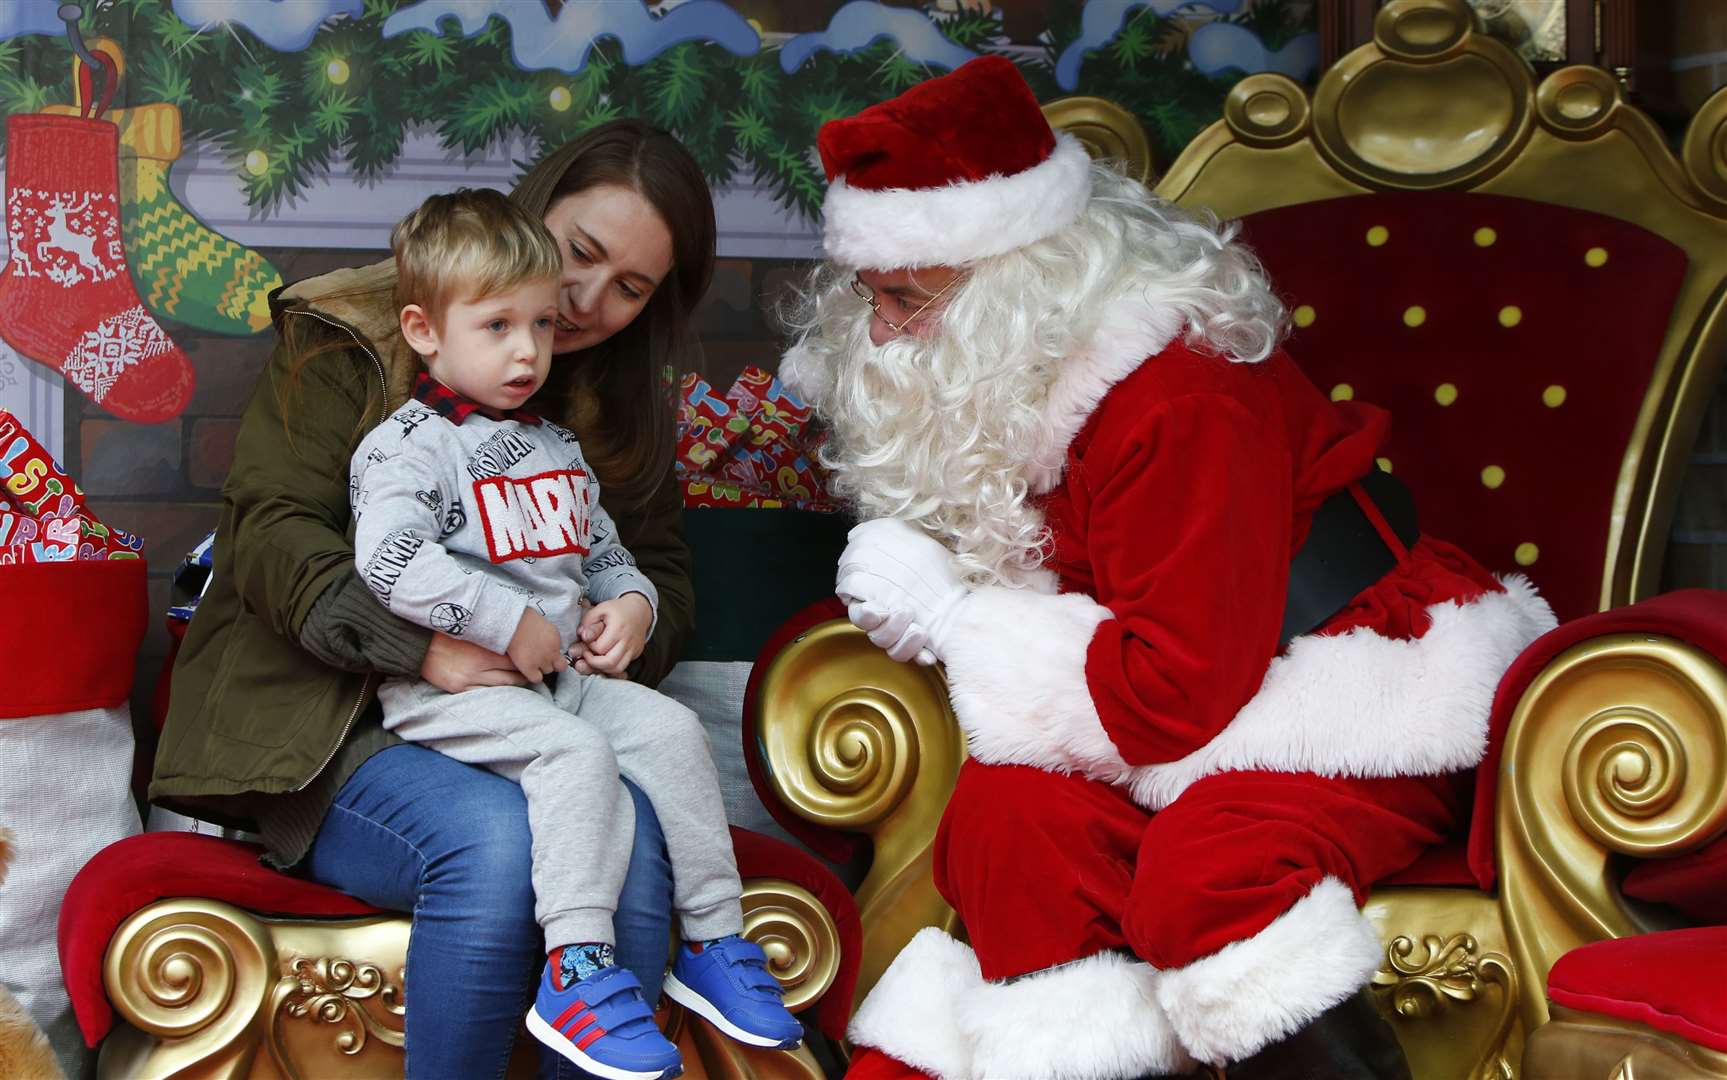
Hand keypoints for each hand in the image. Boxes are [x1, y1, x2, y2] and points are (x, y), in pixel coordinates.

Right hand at [421, 632, 528, 692]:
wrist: (421, 645)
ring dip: (514, 685)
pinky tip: (504, 689)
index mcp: (483, 650)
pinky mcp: (459, 689)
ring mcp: (469, 680)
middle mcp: (478, 667)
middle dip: (525, 675)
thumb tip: (514, 639)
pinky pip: (484, 694)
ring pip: (501, 687)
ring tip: (524, 681)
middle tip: (535, 672)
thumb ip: (491, 637)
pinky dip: (496, 692)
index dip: (527, 660)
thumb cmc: (448, 634)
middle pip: (511, 675)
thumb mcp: (472, 632)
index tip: (535, 659)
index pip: (514, 659)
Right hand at [507, 609, 567, 682]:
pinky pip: (536, 679)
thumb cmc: (522, 618)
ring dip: (540, 669)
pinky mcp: (529, 667)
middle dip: (549, 664)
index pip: (562, 655)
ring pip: (547, 672)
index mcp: (556, 639)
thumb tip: (546, 642)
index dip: (555, 658)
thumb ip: (548, 637)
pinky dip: (532, 676)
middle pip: (558, 666)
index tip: (547, 656)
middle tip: (538, 660)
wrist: (511, 622)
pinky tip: (526, 670)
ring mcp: (542, 660)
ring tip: (529, 662)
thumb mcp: (543, 625)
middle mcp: (552, 651)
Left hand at [571, 593, 650, 677]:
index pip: (600, 648)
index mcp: (618, 628)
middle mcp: (627, 641)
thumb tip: (581, 635)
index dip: (590, 647)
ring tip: (596, 659)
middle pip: (610, 662)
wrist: (639, 610)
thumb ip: (588, 622)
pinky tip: (604, 661)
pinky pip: (623, 667)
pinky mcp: (635, 654)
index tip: (587, 641)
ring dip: (603, 668)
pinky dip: (611, 668)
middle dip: (594, 663)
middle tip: (588, 655)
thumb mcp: (600, 609)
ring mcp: (633, 649)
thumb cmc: (618, 610)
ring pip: (617, 668)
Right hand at [836, 518, 965, 663]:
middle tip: (904, 612)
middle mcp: (882, 615)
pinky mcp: (915, 646)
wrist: (962, 585)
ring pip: (886, 646)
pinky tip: (927, 652)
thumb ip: (881, 535)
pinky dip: (916, 654)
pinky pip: (908, 657)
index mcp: (874, 593)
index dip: (864, 613)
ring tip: (919, 629)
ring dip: (901, 639)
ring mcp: (897, 631)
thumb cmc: (932, 563)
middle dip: (884, 626)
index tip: (877, 609)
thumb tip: (856, 535)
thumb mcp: (911, 541)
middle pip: (870, 632)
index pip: (858, 609)